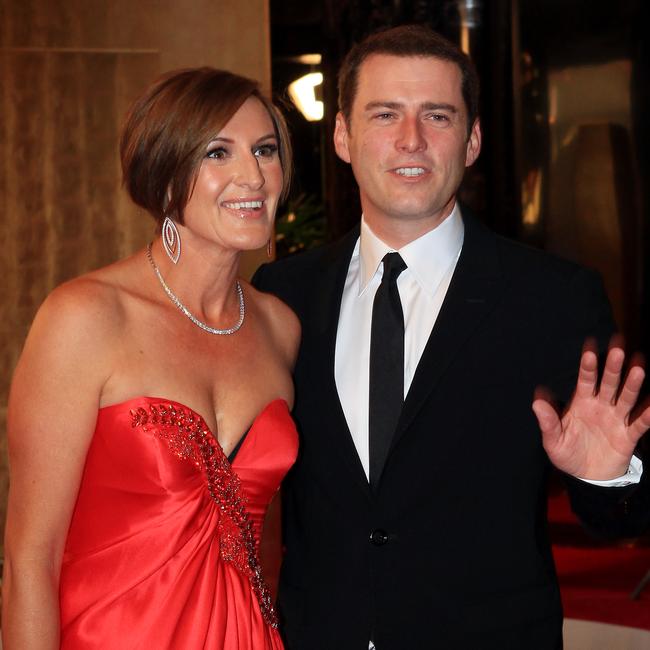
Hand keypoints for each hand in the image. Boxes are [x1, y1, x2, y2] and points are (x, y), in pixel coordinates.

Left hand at [532, 342, 649, 479]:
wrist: (586, 477)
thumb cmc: (567, 453)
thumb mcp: (553, 439)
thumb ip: (548, 420)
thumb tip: (537, 400)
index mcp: (581, 403)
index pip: (585, 380)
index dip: (588, 365)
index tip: (590, 347)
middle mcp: (601, 406)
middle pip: (608, 383)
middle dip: (613, 366)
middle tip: (618, 347)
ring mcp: (616, 419)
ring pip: (626, 397)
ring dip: (632, 383)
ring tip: (638, 366)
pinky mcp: (628, 436)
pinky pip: (640, 423)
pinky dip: (648, 413)